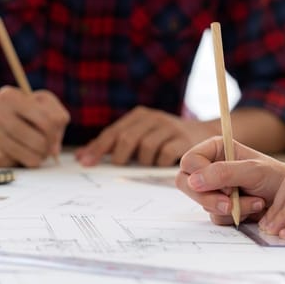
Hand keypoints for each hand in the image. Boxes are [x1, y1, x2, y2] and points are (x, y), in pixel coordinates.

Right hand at [0, 86, 69, 166]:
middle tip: (48, 146)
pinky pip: (22, 162)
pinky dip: (28, 160)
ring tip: (36, 148)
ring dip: (40, 155)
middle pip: (42, 139)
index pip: (50, 119)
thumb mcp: (38, 104)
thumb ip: (56, 118)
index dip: (57, 131)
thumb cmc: (17, 115)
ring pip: (33, 154)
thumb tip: (54, 147)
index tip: (54, 134)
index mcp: (8, 95)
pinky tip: (21, 152)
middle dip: (49, 146)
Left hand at [76, 106, 218, 166]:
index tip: (85, 163)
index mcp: (138, 116)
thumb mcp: (139, 136)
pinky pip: (165, 155)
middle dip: (120, 156)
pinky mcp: (183, 139)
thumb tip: (81, 156)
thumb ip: (113, 144)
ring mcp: (169, 127)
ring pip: (146, 148)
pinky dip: (160, 163)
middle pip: (127, 138)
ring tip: (147, 164)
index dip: (97, 148)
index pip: (113, 132)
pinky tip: (162, 164)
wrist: (203, 134)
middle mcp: (153, 118)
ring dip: (143, 162)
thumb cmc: (164, 139)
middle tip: (119, 167)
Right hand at [175, 137, 284, 224]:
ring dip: (230, 207)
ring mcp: (213, 189)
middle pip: (186, 184)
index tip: (223, 185)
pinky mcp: (219, 207)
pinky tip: (252, 207)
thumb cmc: (273, 176)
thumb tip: (193, 181)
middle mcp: (209, 168)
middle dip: (209, 197)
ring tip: (255, 200)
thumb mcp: (252, 170)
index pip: (189, 162)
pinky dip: (235, 215)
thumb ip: (223, 173)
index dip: (200, 175)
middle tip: (229, 203)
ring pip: (203, 203)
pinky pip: (215, 216)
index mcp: (214, 150)